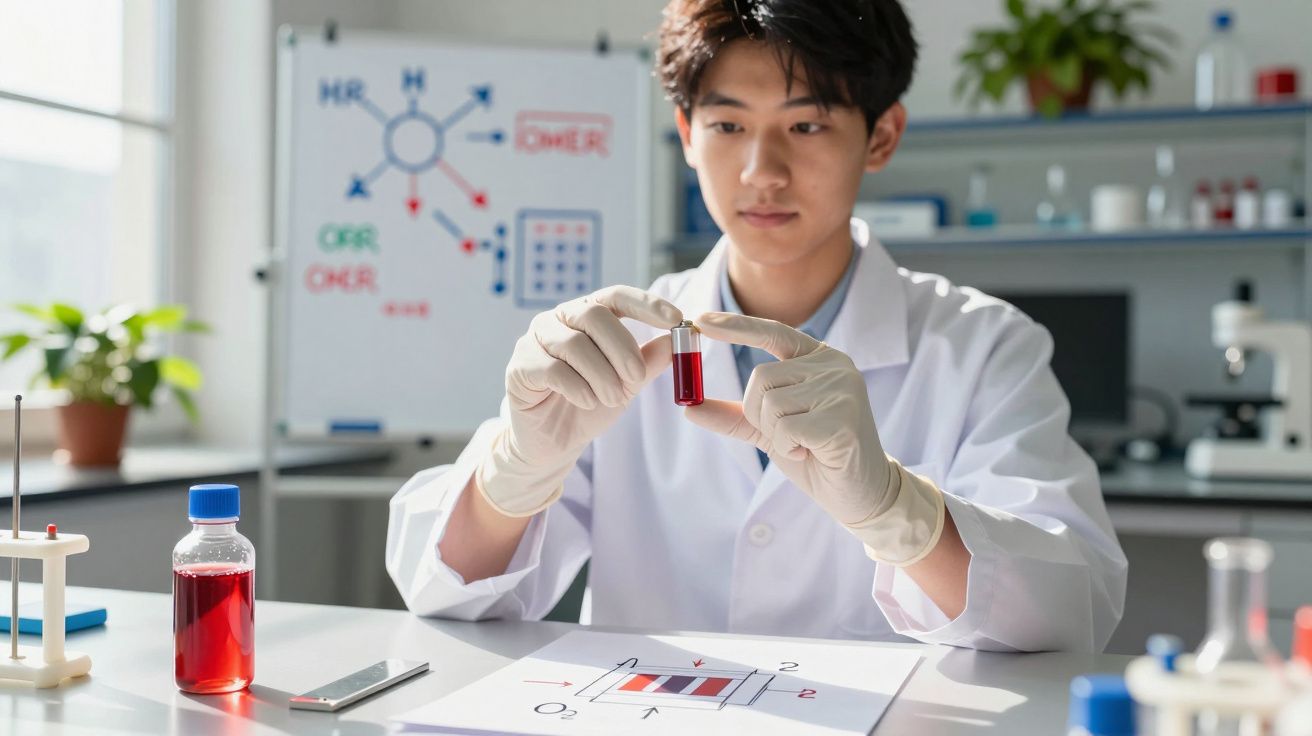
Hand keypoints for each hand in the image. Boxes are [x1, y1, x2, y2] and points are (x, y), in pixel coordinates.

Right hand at [477, 286, 681, 515]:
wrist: (555, 442)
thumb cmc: (591, 403)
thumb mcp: (628, 383)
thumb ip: (648, 361)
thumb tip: (677, 339)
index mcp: (588, 315)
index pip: (616, 296)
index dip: (646, 303)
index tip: (676, 319)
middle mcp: (559, 320)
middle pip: (593, 314)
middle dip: (622, 348)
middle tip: (636, 378)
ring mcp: (535, 340)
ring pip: (574, 344)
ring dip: (601, 375)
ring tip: (612, 399)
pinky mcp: (519, 367)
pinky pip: (551, 369)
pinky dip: (577, 387)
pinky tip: (587, 401)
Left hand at [684, 312, 943, 564]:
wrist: (860, 492)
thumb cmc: (817, 455)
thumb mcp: (770, 430)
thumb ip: (736, 416)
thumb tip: (689, 407)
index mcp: (819, 358)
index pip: (773, 331)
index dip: (736, 325)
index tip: (700, 320)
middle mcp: (834, 365)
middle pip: (761, 378)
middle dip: (757, 414)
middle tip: (784, 435)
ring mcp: (842, 389)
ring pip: (771, 404)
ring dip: (774, 434)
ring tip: (803, 444)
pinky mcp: (843, 418)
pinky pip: (786, 428)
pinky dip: (787, 446)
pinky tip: (811, 452)